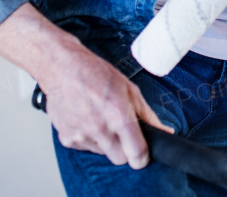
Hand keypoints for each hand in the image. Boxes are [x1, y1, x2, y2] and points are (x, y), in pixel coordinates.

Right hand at [41, 44, 171, 167]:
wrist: (62, 68)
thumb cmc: (96, 73)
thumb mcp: (129, 89)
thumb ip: (147, 115)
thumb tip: (165, 133)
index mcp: (117, 114)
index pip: (136, 153)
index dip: (143, 157)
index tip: (143, 153)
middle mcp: (98, 128)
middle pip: (120, 159)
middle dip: (125, 149)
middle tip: (121, 129)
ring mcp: (80, 136)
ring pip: (103, 153)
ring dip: (106, 142)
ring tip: (100, 117)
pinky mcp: (67, 139)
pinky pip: (87, 148)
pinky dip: (90, 138)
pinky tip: (87, 119)